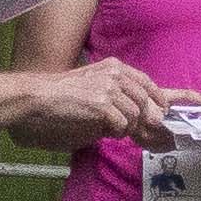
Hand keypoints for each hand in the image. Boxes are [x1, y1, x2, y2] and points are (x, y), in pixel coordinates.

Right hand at [26, 59, 166, 142]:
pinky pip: (122, 126)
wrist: (37, 100)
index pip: (146, 82)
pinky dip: (114, 132)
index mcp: (113, 67)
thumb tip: (147, 113)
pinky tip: (98, 128)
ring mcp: (109, 88)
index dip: (158, 98)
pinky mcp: (103, 105)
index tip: (163, 110)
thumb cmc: (62, 97)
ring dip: (124, 127)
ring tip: (105, 127)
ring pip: (135, 116)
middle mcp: (115, 74)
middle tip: (128, 128)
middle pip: (144, 101)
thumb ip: (119, 95)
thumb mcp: (94, 86)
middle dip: (141, 119)